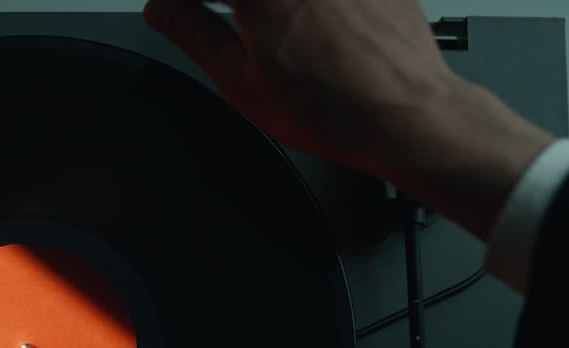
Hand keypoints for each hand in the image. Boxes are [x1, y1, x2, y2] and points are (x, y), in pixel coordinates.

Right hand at [143, 0, 553, 239]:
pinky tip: (311, 30)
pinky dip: (308, 10)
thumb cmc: (335, 109)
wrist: (408, 116)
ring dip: (264, 13)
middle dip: (225, 5)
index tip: (172, 10)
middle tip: (219, 22)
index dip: (177, 2)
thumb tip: (161, 10)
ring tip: (268, 33)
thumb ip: (192, 33)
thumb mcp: (241, 82)